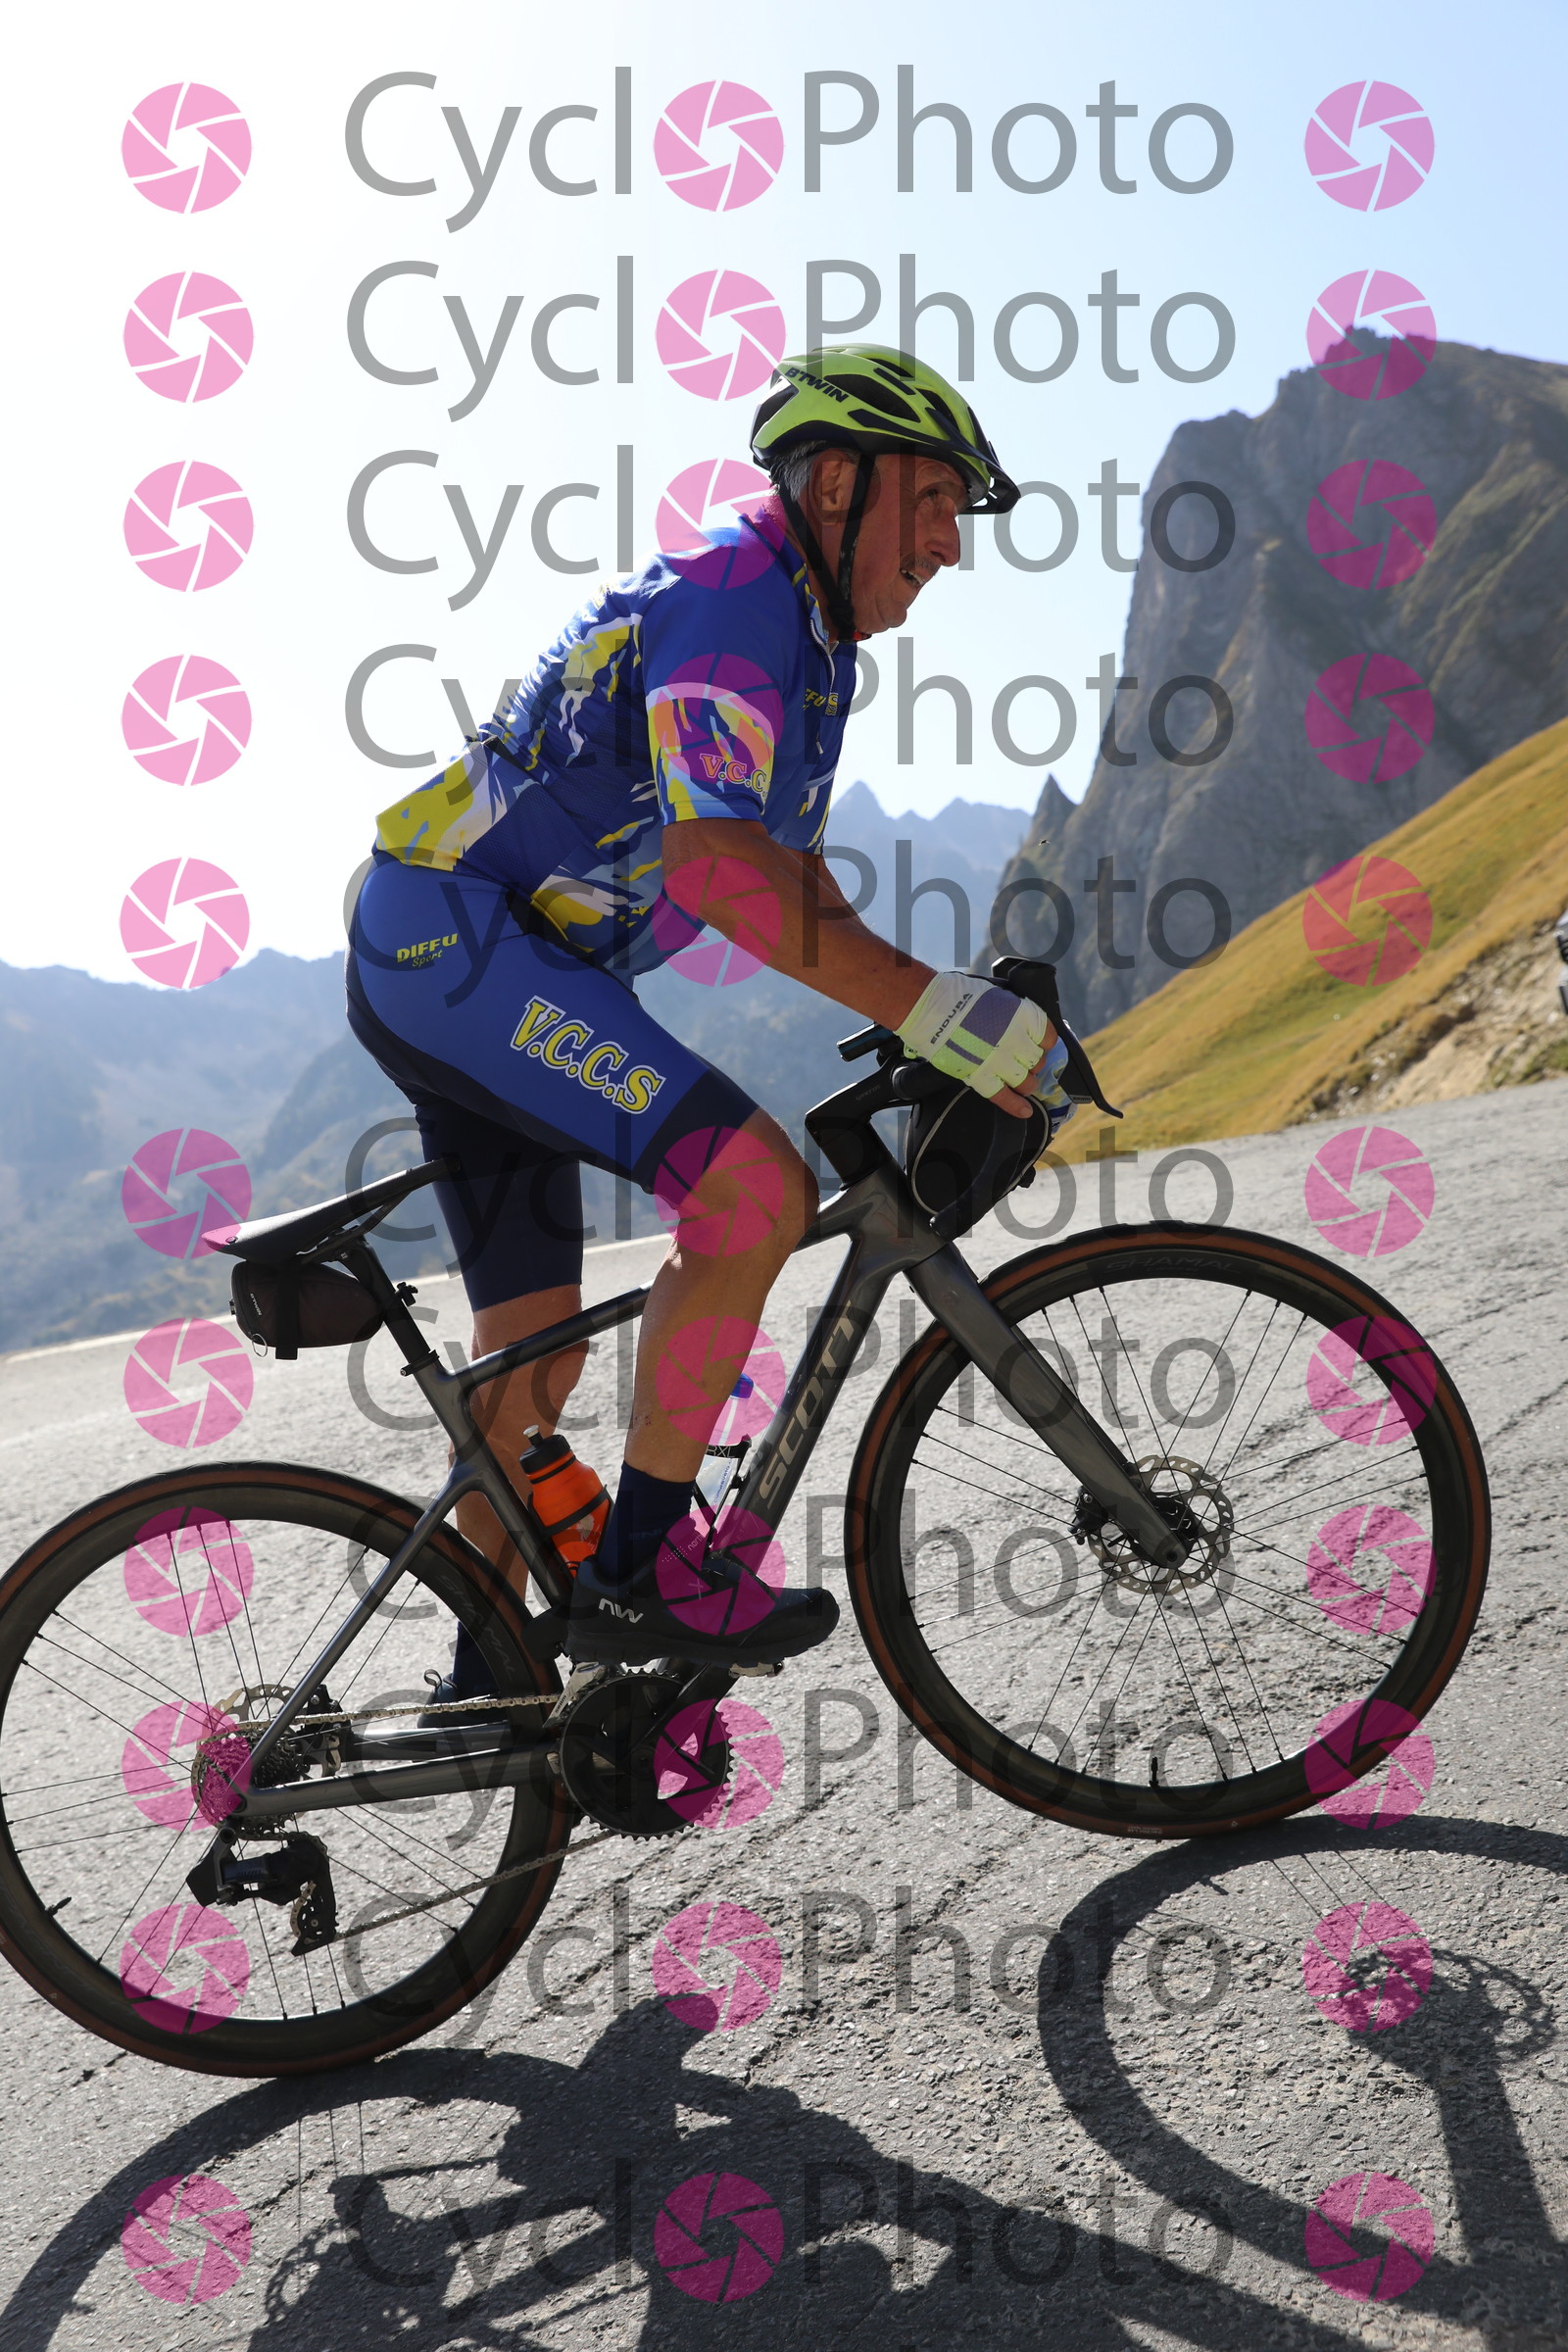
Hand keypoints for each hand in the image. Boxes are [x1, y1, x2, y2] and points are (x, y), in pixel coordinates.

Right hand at [897, 973, 1059, 1114]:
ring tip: (1023, 1083)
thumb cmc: (959, 995)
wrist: (930, 1007)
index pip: (1047, 1036)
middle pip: (1037, 1060)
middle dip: (1032, 1062)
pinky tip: (1025, 1112)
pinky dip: (1015, 1106)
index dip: (1044, 1042)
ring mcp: (999, 1060)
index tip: (1039, 1044)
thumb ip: (1012, 1010)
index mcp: (1022, 1015)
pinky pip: (1003, 1096)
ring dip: (1027, 1083)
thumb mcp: (997, 993)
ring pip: (1026, 1081)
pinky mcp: (980, 1076)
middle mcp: (1016, 1039)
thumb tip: (1019, 1021)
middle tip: (1023, 1061)